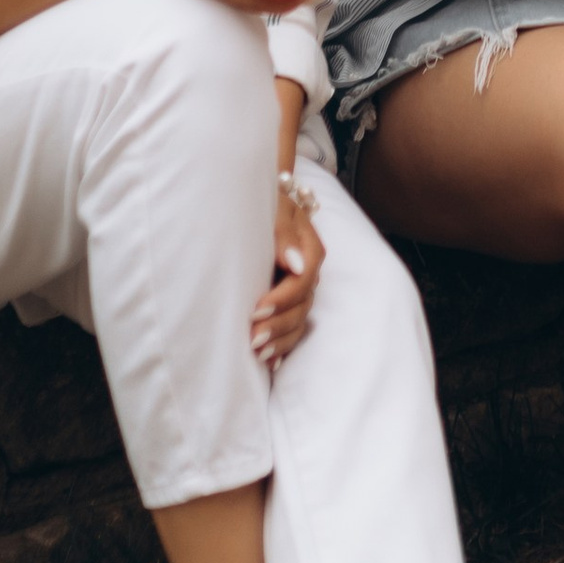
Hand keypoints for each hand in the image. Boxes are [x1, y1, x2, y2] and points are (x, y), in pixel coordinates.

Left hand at [253, 178, 324, 365]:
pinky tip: (270, 362)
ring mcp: (301, 288)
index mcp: (309, 249)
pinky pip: (294, 326)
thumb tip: (295, 265)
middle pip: (302, 305)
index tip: (256, 310)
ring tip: (259, 354)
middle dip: (278, 325)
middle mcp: (308, 272)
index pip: (302, 281)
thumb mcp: (275, 207)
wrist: (263, 200)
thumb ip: (284, 232)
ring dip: (281, 339)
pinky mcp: (289, 299)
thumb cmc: (267, 201)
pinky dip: (284, 345)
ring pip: (300, 320)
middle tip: (253, 341)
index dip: (282, 299)